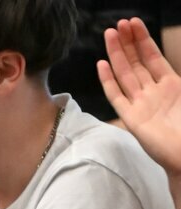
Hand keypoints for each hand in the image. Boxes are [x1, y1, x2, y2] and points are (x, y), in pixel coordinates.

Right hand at [99, 18, 180, 176]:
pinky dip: (108, 80)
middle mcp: (153, 92)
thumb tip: (170, 67)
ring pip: (126, 74)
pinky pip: (117, 96)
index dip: (143, 40)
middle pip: (136, 62)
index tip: (134, 24)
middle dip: (127, 42)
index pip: (153, 57)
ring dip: (117, 54)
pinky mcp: (131, 118)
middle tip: (118, 25)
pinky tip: (102, 65)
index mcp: (172, 85)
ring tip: (109, 35)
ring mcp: (140, 104)